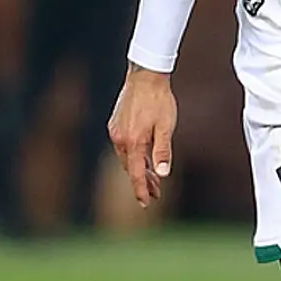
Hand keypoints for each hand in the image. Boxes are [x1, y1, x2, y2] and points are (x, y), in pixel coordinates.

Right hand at [107, 63, 176, 207]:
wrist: (145, 77)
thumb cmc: (159, 101)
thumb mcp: (166, 127)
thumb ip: (163, 152)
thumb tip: (163, 174)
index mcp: (133, 142)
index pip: (136, 174)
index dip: (142, 190)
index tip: (147, 203)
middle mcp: (120, 139)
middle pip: (130, 168)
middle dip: (142, 182)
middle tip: (155, 193)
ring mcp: (115, 131)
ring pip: (126, 158)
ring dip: (138, 168)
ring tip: (152, 178)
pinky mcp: (114, 125)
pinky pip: (123, 146)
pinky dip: (132, 155)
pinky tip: (142, 157)